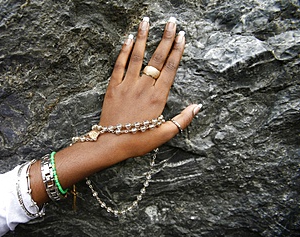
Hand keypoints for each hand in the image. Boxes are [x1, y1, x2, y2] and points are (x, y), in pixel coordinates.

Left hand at [99, 17, 200, 157]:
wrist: (111, 143)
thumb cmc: (138, 141)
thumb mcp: (164, 134)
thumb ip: (183, 119)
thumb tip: (198, 106)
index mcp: (158, 97)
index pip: (170, 68)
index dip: (177, 50)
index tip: (181, 36)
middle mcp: (144, 87)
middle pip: (157, 58)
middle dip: (165, 38)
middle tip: (170, 21)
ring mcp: (128, 85)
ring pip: (137, 56)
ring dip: (142, 37)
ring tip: (146, 21)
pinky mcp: (114, 87)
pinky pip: (119, 65)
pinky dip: (124, 51)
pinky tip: (128, 38)